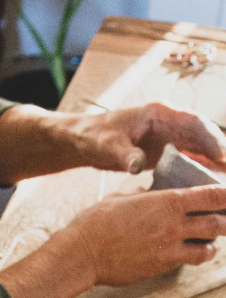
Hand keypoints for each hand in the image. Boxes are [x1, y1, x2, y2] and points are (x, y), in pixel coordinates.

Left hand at [54, 102, 225, 174]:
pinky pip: (191, 158)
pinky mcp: (168, 151)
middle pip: (204, 135)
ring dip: (216, 162)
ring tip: (224, 182)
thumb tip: (137, 166)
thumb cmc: (94, 137)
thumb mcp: (106, 145)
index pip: (193, 123)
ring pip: (202, 148)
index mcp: (160, 113)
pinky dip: (203, 169)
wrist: (85, 141)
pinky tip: (211, 184)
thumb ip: (125, 154)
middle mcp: (171, 123)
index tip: (221, 155)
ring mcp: (172, 136)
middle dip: (221, 152)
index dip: (210, 139)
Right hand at [64, 183, 225, 286]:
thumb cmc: (95, 223)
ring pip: (209, 249)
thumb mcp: (120, 198)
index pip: (213, 195)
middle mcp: (174, 225)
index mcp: (167, 202)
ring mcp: (169, 248)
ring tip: (210, 244)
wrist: (82, 254)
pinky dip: (191, 258)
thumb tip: (149, 190)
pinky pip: (186, 263)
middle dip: (224, 222)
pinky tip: (186, 255)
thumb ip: (141, 194)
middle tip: (222, 221)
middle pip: (218, 224)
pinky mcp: (161, 267)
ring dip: (213, 246)